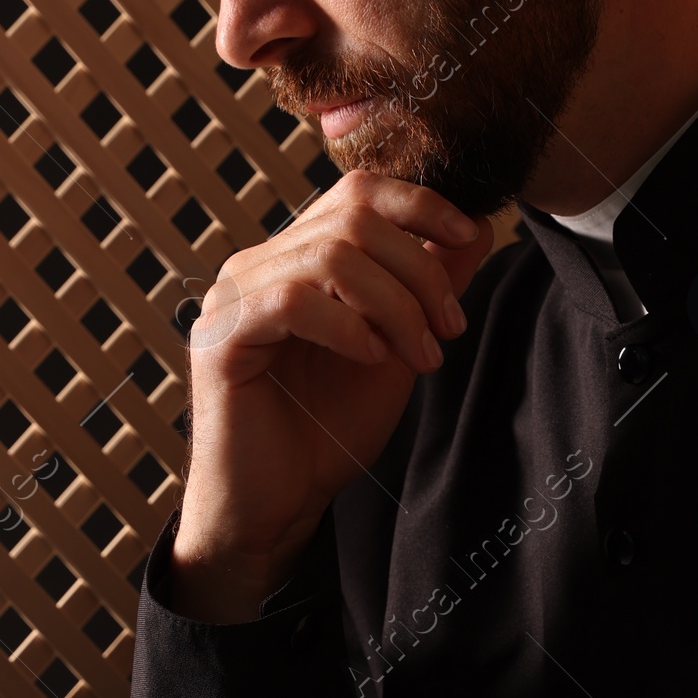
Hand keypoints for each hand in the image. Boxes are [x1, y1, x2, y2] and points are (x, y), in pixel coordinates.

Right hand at [171, 172, 494, 619]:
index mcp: (299, 259)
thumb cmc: (327, 431)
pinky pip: (292, 302)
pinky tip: (371, 358)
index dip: (419, 202)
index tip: (468, 237)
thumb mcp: (396, 348)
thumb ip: (427, 288)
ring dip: (394, 305)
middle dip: (420, 269)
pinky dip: (347, 326)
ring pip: (330, 256)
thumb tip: (476, 227)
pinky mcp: (221, 338)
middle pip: (353, 218)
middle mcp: (261, 265)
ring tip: (421, 356)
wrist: (276, 506)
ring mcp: (235, 297)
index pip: (357, 191)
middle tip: (450, 328)